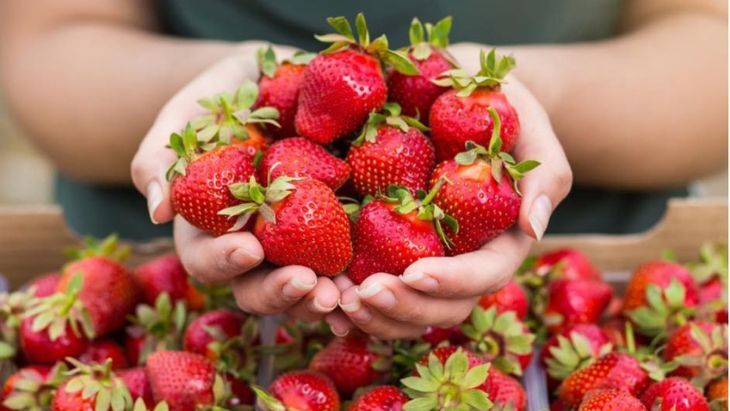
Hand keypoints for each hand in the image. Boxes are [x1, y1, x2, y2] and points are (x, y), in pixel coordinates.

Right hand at [131, 43, 338, 321]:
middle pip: (257, 288)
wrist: (275, 80)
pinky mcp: (338, 229)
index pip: (208, 259)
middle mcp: (254, 245)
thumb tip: (158, 212)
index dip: (225, 261)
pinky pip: (345, 263)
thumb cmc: (220, 99)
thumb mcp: (186, 116)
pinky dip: (355, 280)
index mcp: (210, 228)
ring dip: (319, 299)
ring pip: (302, 288)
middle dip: (278, 292)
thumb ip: (162, 159)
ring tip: (340, 296)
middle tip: (304, 282)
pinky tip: (368, 285)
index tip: (249, 248)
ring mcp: (297, 242)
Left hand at [327, 66, 572, 338]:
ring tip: (334, 299)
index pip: (483, 274)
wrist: (452, 90)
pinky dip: (348, 304)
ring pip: (406, 313)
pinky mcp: (387, 249)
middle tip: (361, 295)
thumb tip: (535, 227)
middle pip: (442, 307)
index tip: (414, 273)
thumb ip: (544, 173)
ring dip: (371, 317)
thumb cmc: (496, 104)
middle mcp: (460, 259)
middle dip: (403, 308)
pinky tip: (320, 296)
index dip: (452, 281)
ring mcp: (423, 259)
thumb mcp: (527, 123)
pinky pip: (373, 291)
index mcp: (498, 238)